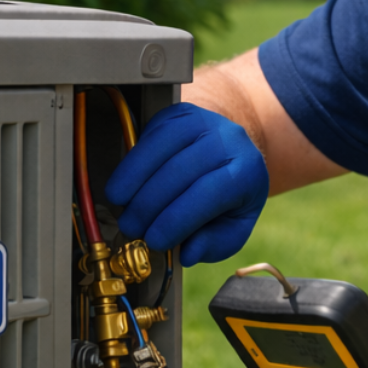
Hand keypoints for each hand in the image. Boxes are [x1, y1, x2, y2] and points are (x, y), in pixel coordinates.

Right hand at [105, 103, 268, 265]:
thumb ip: (214, 244)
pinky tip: (124, 183)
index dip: (176, 219)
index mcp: (247, 172)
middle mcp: (229, 140)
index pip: (208, 194)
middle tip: (131, 227)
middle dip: (149, 204)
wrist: (231, 152)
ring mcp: (204, 121)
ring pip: (161, 148)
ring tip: (120, 205)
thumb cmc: (230, 197)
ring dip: (134, 180)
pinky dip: (132, 161)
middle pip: (180, 171)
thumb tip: (188, 253)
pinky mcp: (180, 113)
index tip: (153, 240)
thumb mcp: (233, 228)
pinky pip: (150, 134)